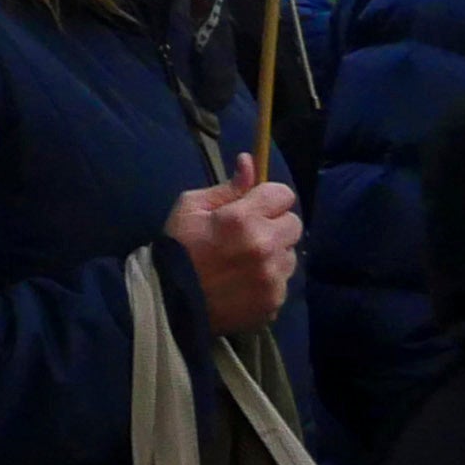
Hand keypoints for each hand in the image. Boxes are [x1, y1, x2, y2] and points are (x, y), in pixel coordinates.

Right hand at [168, 179, 300, 335]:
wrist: (170, 301)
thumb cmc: (178, 247)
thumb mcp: (192, 207)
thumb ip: (228, 187)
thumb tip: (250, 161)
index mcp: (243, 218)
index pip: (283, 194)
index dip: (269, 198)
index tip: (255, 207)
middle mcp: (265, 246)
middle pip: (293, 225)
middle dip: (275, 226)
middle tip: (251, 236)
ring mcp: (272, 278)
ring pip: (290, 256)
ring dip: (274, 255)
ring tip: (247, 263)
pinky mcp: (273, 302)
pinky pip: (283, 283)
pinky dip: (269, 282)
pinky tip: (246, 283)